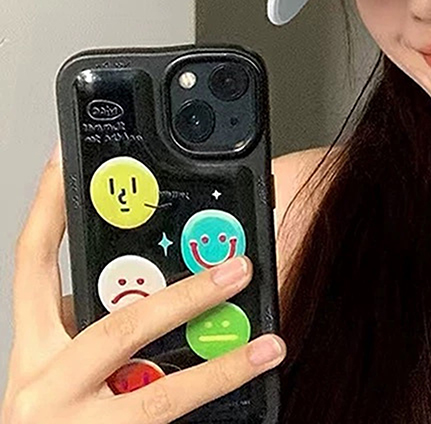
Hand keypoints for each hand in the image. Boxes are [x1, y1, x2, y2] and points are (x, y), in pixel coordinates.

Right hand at [1, 141, 286, 423]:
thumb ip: (87, 326)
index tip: (67, 161)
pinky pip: (170, 422)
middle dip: (186, 296)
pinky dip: (213, 402)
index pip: (32, 263)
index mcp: (33, 350)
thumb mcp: (55, 369)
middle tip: (237, 268)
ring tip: (269, 345)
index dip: (48, 207)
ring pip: (160, 392)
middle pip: (119, 326)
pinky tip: (249, 383)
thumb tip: (147, 284)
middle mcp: (43, 385)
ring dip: (222, 365)